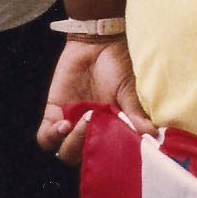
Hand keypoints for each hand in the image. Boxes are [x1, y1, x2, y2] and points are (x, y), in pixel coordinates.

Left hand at [38, 34, 153, 164]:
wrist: (98, 41)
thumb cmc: (119, 64)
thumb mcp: (129, 90)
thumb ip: (135, 113)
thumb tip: (151, 134)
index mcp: (110, 128)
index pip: (105, 154)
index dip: (107, 155)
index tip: (111, 145)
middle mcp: (90, 129)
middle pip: (81, 156)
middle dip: (84, 146)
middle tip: (91, 126)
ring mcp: (71, 122)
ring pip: (63, 150)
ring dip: (69, 143)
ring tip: (75, 125)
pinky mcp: (54, 112)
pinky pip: (45, 136)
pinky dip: (51, 136)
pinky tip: (63, 124)